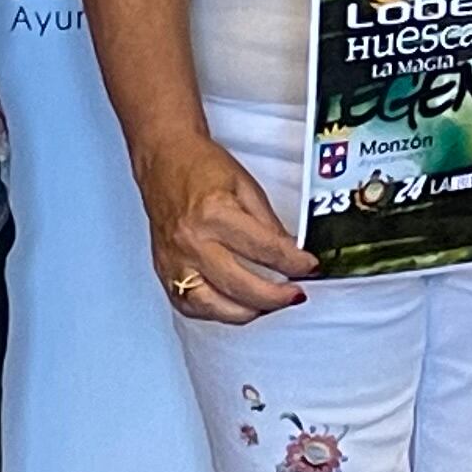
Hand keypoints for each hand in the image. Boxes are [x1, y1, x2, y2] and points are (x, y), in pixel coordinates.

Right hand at [139, 135, 315, 323]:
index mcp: (215, 214)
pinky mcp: (163, 269)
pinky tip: (233, 306)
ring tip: (267, 305)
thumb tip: (290, 253)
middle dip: (275, 297)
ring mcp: (175, 259)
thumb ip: (269, 224)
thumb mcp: (246, 186)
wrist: (164, 158)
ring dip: (246, 312)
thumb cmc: (201, 167)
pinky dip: (215, 312)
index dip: (293, 263)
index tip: (308, 267)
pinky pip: (189, 306)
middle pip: (240, 285)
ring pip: (212, 305)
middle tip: (294, 295)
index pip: (264, 249)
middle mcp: (192, 241)